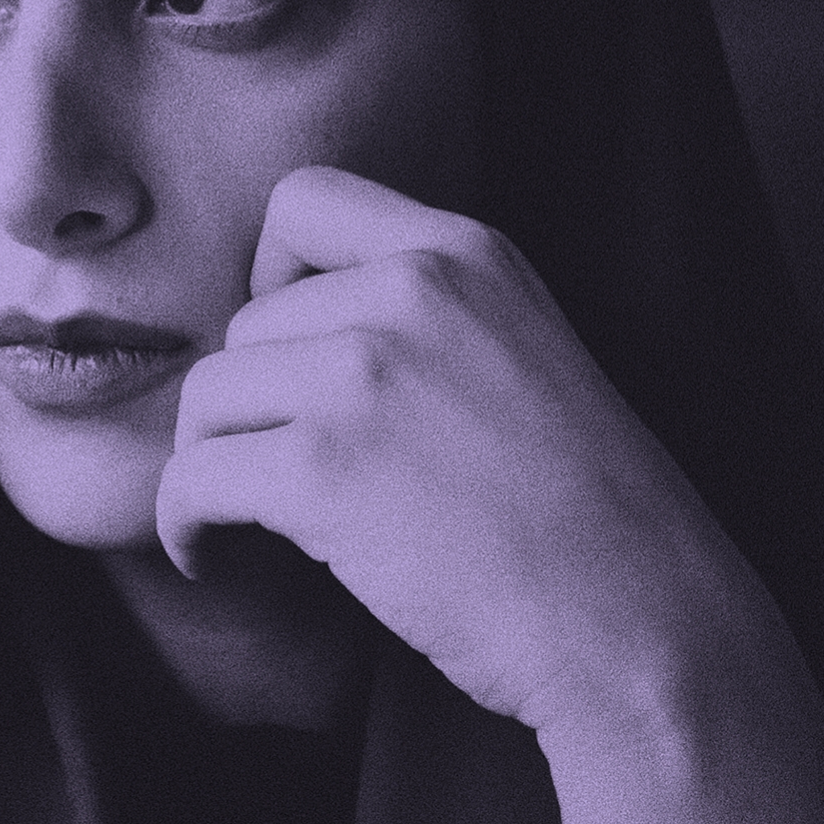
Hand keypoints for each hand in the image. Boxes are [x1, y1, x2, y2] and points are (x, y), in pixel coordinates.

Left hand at [156, 165, 784, 732]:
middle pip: (244, 325)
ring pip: (207, 396)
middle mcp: (411, 292)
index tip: (282, 352)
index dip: (266, 274)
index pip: (303, 200)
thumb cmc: (586, 517)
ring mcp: (362, 375)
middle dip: (248, 405)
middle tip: (279, 474)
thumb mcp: (523, 350)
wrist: (641, 624)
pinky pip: (191, 477)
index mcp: (467, 253)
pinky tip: (211, 557)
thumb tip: (283, 327)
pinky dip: (182, 525)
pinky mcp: (320, 467)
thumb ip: (425, 315)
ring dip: (209, 463)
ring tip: (241, 521)